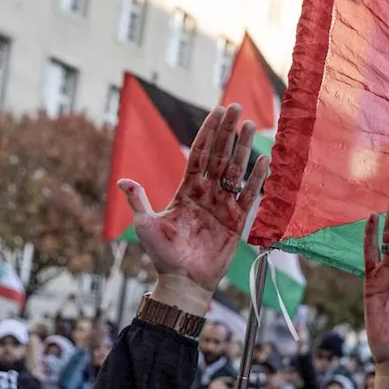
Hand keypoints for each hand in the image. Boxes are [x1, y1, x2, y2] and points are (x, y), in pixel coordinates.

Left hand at [119, 104, 269, 315]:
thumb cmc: (162, 255)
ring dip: (244, 148)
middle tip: (237, 108)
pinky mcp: (236, 222)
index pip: (200, 154)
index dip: (208, 132)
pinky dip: (257, 179)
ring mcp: (223, 206)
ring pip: (236, 170)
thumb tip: (123, 180)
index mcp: (186, 191)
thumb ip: (139, 200)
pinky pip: (249, 196)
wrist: (182, 281)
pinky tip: (264, 160)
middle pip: (220, 156)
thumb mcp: (146, 225)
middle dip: (228, 132)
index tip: (217, 112)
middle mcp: (206, 194)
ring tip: (252, 126)